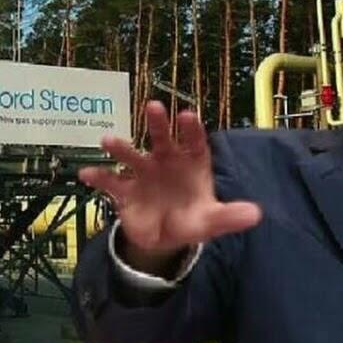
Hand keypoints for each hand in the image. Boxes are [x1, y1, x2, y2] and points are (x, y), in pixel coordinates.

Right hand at [79, 101, 261, 273]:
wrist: (164, 236)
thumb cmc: (192, 218)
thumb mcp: (212, 220)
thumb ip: (230, 216)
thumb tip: (256, 215)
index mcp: (191, 163)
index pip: (195, 142)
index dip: (192, 130)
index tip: (188, 116)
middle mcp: (165, 161)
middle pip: (162, 139)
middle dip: (158, 124)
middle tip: (154, 106)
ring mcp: (143, 174)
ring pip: (131, 156)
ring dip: (120, 147)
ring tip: (108, 140)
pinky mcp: (125, 191)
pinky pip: (110, 182)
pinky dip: (98, 177)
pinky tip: (86, 174)